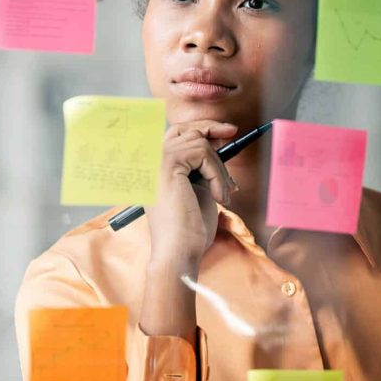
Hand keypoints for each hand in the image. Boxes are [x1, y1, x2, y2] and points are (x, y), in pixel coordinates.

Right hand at [144, 120, 238, 271]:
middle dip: (210, 128)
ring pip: (199, 143)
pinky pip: (203, 154)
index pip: (174, 135)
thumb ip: (199, 166)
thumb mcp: (196, 188)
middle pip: (182, 129)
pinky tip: (219, 197)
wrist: (178, 252)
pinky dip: (218, 175)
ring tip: (222, 193)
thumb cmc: (187, 229)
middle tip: (231, 133)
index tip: (224, 131)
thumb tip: (216, 142)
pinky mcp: (167, 165)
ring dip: (219, 168)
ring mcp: (155, 161)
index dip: (200, 129)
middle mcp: (148, 161)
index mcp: (152, 168)